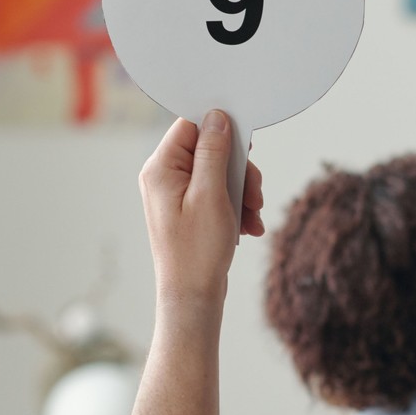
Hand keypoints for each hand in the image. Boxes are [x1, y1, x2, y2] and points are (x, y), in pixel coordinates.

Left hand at [139, 110, 264, 310]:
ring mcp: (176, 194)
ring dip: (242, 192)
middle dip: (239, 171)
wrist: (192, 296)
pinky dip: (237, 207)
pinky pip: (218, 193)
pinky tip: (248, 226)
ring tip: (253, 216)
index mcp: (161, 168)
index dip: (221, 133)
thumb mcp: (211, 195)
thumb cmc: (197, 251)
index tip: (245, 150)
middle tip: (254, 195)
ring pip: (219, 173)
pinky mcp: (189, 209)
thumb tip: (217, 118)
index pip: (191, 126)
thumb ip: (213, 152)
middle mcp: (164, 177)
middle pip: (210, 150)